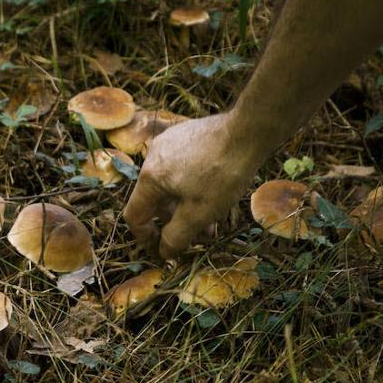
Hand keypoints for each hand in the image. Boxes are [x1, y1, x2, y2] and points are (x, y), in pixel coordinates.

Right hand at [123, 113, 262, 259]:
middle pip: (154, 199)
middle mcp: (153, 157)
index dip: (145, 238)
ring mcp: (169, 142)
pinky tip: (213, 192)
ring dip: (184, 206)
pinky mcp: (186, 134)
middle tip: (195, 236)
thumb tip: (164, 252)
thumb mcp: (199, 214)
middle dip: (172, 222)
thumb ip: (176, 236)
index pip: (135, 215)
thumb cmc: (222, 174)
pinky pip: (180, 167)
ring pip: (169, 183)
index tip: (162, 250)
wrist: (247, 130)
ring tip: (210, 220)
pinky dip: (190, 185)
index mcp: (150, 177)